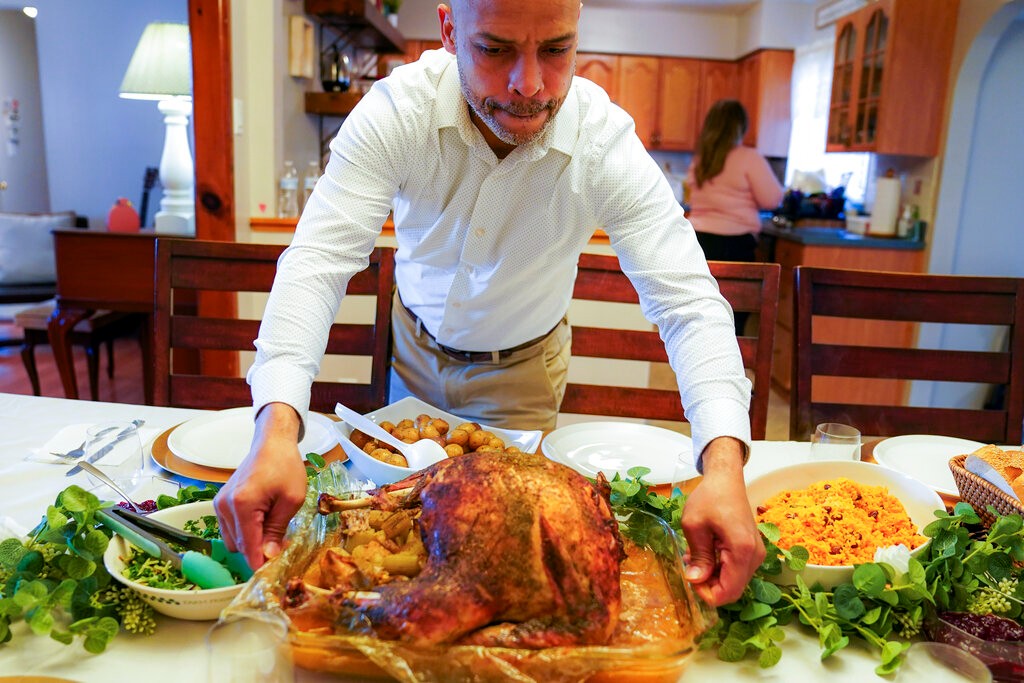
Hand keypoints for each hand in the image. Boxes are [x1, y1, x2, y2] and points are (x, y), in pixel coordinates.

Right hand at [214, 403, 308, 568]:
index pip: (248, 548)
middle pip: (239, 547)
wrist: (271, 443)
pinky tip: (262, 518)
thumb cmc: (285, 466)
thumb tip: (269, 557)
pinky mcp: (220, 502)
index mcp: (242, 506)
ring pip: (233, 541)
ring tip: (273, 523)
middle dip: (258, 549)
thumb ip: (277, 530)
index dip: (260, 564)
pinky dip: (245, 530)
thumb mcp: (291, 500)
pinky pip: (230, 529)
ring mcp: (219, 505)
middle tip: (281, 542)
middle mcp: (224, 507)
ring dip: (251, 540)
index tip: (273, 573)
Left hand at [680, 437, 763, 605]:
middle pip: (733, 590)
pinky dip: (720, 568)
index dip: (707, 594)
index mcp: (742, 550)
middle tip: (690, 566)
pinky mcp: (752, 550)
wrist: (727, 479)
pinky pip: (736, 570)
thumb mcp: (694, 525)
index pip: (729, 592)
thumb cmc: (709, 497)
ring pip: (734, 582)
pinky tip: (705, 553)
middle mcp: (755, 556)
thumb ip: (698, 556)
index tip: (690, 578)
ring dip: (713, 576)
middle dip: (709, 585)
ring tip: (694, 557)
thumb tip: (695, 580)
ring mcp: (756, 554)